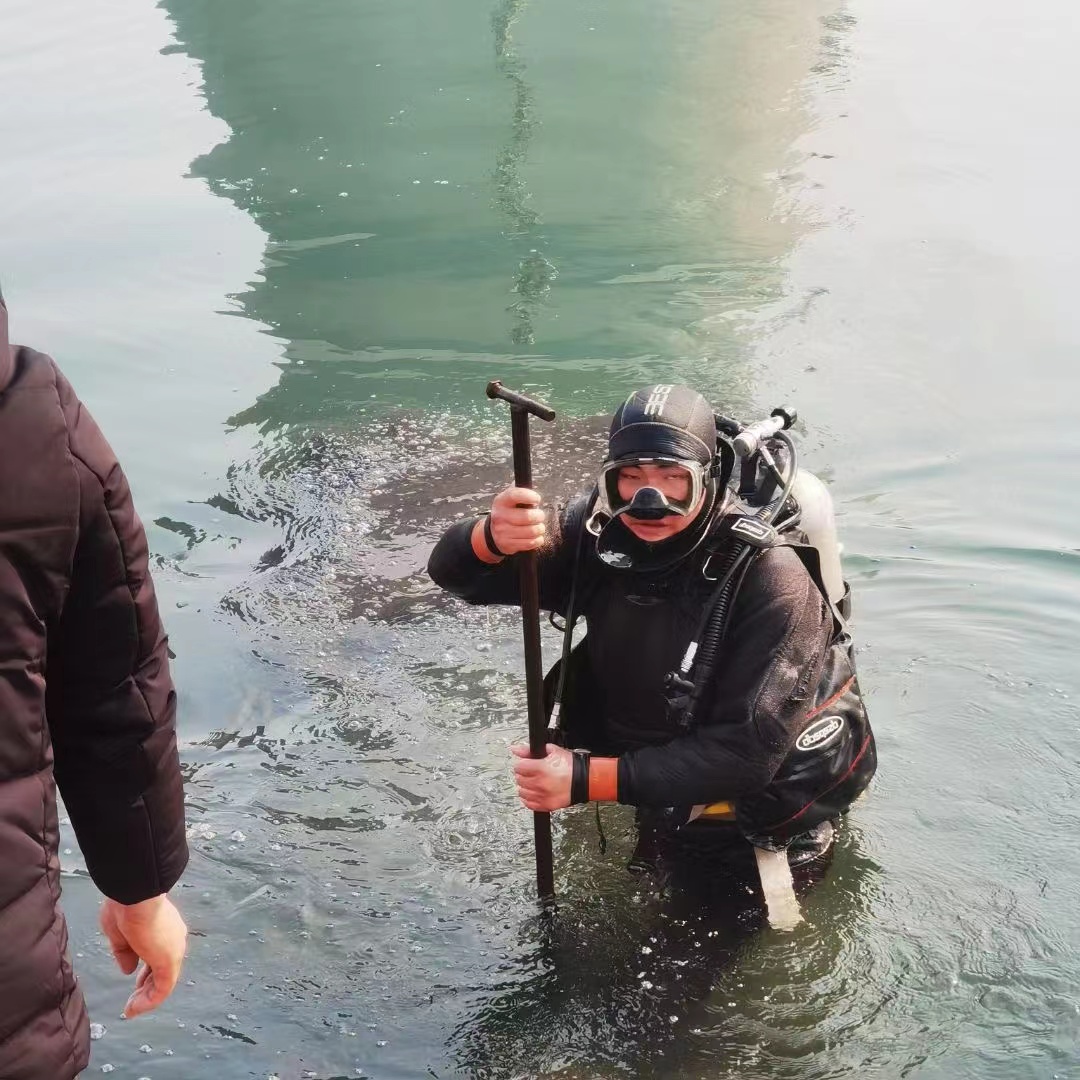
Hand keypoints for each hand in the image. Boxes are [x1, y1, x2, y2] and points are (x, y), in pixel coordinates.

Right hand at [100, 894, 187, 1017]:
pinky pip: (162, 989)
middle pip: (163, 969)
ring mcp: (173, 950)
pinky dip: (148, 1002)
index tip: (135, 979)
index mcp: (163, 928)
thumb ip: (125, 952)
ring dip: (146, 998)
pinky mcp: (169, 961)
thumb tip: (129, 969)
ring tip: (131, 1009)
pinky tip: (133, 1009)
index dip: (147, 969)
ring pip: (164, 982)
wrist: (134, 894)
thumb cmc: (125, 905)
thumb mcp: (120, 933)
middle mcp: (173, 939)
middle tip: (133, 999)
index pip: (158, 954)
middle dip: (147, 986)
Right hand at [478, 486, 546, 558]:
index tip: (537, 499)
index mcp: (500, 501)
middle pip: (527, 517)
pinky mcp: (508, 545)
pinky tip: (536, 536)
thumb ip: (518, 490)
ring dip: (540, 529)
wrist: (493, 534)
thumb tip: (525, 479)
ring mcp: (503, 532)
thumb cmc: (508, 513)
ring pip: (531, 531)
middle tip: (540, 515)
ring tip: (539, 526)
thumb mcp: (508, 500)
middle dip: (539, 516)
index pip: (514, 495)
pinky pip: (530, 543)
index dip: (529, 496)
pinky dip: (538, 540)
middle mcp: (500, 516)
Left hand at [511, 742, 572, 810]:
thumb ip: (530, 750)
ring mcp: (543, 796)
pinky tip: (534, 792)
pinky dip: (529, 798)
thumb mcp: (552, 751)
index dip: (522, 764)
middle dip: (524, 774)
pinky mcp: (546, 805)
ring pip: (522, 792)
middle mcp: (540, 783)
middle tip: (531, 772)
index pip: (518, 767)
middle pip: (519, 779)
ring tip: (533, 782)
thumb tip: (516, 749)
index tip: (526, 764)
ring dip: (525, 786)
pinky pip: (529, 804)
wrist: (585, 780)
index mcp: (541, 768)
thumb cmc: (571, 766)